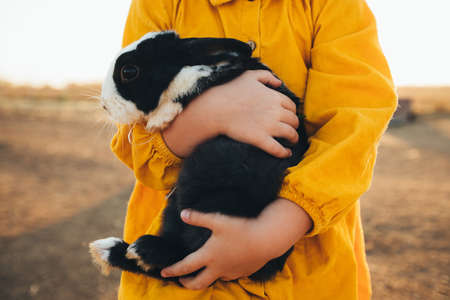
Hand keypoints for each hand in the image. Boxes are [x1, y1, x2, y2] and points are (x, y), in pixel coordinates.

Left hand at [160, 198, 311, 289]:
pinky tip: (226, 266)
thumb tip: (183, 214)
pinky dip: (224, 273)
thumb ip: (199, 218)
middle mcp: (218, 268)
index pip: (185, 266)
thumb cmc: (241, 229)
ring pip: (215, 279)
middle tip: (181, 281)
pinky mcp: (244, 272)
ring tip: (204, 272)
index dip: (173, 270)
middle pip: (198, 283)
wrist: (266, 240)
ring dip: (207, 277)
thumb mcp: (218, 220)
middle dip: (187, 283)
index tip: (164, 272)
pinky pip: (230, 276)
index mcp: (209, 256)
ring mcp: (231, 272)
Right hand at [162, 70, 298, 157]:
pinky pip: (278, 149)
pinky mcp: (260, 139)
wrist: (216, 108)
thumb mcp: (249, 76)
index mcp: (274, 97)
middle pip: (294, 120)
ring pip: (291, 134)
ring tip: (291, 142)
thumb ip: (266, 76)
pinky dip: (285, 153)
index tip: (288, 116)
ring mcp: (269, 126)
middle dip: (294, 125)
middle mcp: (276, 112)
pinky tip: (287, 154)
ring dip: (293, 138)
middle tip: (290, 129)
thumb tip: (279, 82)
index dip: (292, 112)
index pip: (292, 106)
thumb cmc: (230, 91)